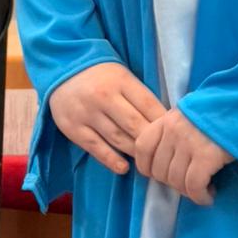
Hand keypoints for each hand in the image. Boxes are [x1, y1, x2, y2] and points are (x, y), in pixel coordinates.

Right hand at [49, 62, 165, 175]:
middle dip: (152, 142)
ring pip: (118, 138)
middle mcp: (103, 96)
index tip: (174, 135)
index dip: (163, 123)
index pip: (148, 105)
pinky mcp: (73, 128)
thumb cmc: (101, 76)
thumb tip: (166, 121)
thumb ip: (140, 96)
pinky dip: (112, 160)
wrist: (63, 69)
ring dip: (135, 152)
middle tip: (163, 154)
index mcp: (120, 80)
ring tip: (147, 162)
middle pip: (135, 124)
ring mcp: (87, 113)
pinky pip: (96, 148)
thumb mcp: (122, 76)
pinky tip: (124, 168)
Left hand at [134, 108, 233, 206]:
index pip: (142, 147)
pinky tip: (209, 195)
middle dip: (173, 184)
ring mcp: (188, 143)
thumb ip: (175, 132)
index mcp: (167, 120)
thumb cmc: (219, 113)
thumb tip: (168, 161)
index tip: (162, 176)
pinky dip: (200, 196)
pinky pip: (194, 186)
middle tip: (188, 185)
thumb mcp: (190, 116)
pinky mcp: (206, 155)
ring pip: (176, 180)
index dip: (147, 167)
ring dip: (188, 192)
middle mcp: (173, 131)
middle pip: (159, 170)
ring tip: (202, 190)